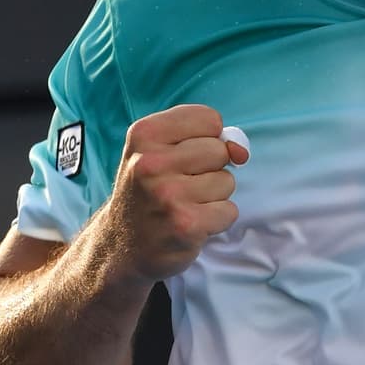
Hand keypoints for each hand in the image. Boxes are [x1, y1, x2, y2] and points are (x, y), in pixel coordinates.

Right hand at [104, 104, 249, 283]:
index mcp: (144, 134)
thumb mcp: (163, 149)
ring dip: (213, 196)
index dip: (206, 138)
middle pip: (219, 150)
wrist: (122, 245)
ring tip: (183, 204)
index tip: (183, 155)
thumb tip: (241, 152)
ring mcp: (168, 195)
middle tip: (180, 184)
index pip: (209, 119)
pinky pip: (229, 211)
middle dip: (210, 168)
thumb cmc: (150, 189)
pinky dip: (216, 219)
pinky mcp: (185, 225)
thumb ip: (208, 138)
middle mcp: (151, 163)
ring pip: (226, 181)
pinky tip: (190, 223)